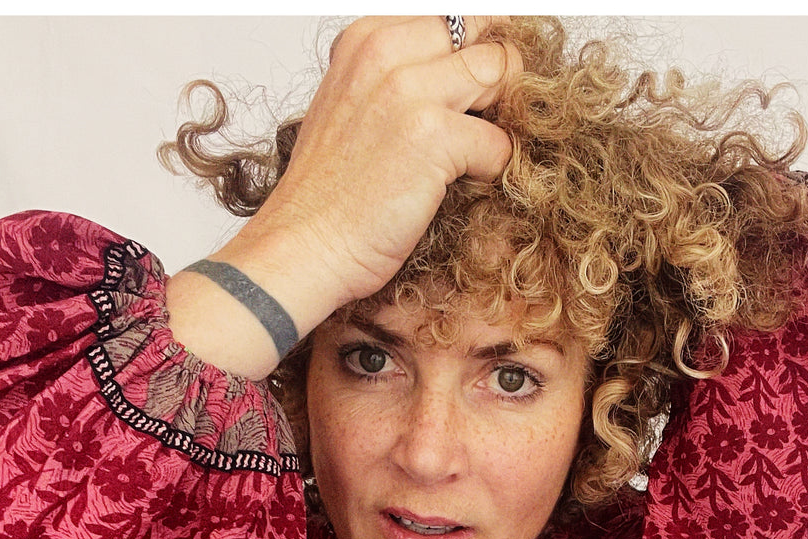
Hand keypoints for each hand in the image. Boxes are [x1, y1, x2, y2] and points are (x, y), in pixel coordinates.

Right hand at [169, 17, 520, 377]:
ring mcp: (410, 92)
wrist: (304, 247)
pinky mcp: (434, 137)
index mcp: (366, 39)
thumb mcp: (353, 108)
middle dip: (499, 78)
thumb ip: (396, 79)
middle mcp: (386, 53)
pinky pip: (499, 140)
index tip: (481, 87)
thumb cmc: (328, 196)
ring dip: (503, 117)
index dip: (476, 49)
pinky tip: (468, 186)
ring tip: (480, 153)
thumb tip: (456, 79)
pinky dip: (495, 168)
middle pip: (483, 37)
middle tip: (492, 121)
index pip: (450, 18)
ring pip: (500, 74)